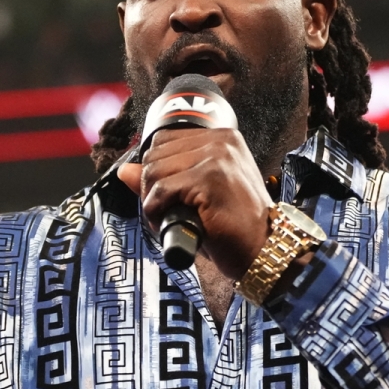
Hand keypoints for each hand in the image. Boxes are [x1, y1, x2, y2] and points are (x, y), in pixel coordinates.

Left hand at [116, 127, 272, 279]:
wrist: (263, 250)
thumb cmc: (232, 227)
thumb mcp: (194, 197)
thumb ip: (161, 179)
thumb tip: (124, 170)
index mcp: (222, 138)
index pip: (163, 141)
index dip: (155, 172)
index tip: (166, 196)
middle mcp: (221, 141)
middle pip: (154, 155)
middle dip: (150, 188)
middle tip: (165, 212)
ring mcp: (217, 157)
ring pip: (154, 171)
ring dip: (151, 201)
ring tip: (168, 219)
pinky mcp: (210, 178)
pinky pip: (162, 190)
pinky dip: (156, 211)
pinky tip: (169, 223)